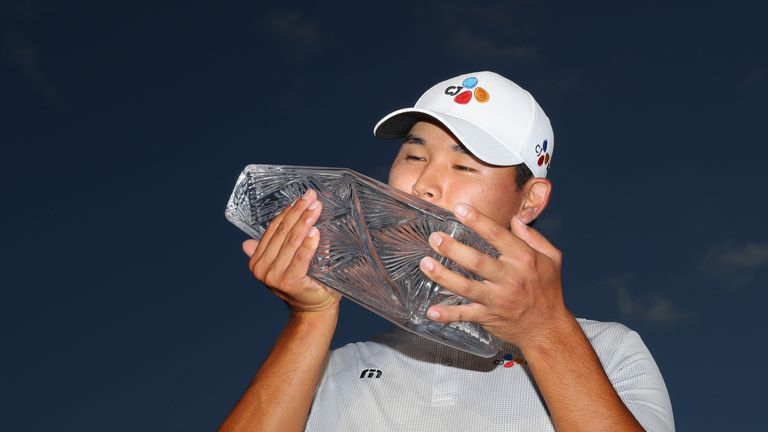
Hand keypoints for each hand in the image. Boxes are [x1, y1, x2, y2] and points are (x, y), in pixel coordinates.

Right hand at [243, 189, 339, 312]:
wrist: (314, 310)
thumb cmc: (305, 283)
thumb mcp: (286, 262)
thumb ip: (274, 249)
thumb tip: (246, 243)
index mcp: (257, 261)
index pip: (273, 229)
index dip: (288, 212)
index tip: (301, 198)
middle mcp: (261, 268)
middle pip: (282, 232)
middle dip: (298, 212)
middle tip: (311, 197)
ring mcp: (273, 276)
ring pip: (291, 241)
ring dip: (305, 222)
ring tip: (316, 208)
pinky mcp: (289, 281)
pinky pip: (301, 256)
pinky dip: (308, 243)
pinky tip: (315, 230)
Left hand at [419, 203, 570, 349]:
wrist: (548, 328)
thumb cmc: (549, 291)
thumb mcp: (552, 258)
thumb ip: (533, 237)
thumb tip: (515, 219)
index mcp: (524, 260)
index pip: (497, 235)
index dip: (477, 220)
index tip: (459, 209)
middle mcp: (510, 279)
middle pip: (476, 261)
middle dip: (452, 249)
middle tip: (435, 238)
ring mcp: (498, 299)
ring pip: (466, 287)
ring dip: (443, 276)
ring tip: (425, 264)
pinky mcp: (489, 317)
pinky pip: (465, 315)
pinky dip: (448, 314)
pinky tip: (431, 311)